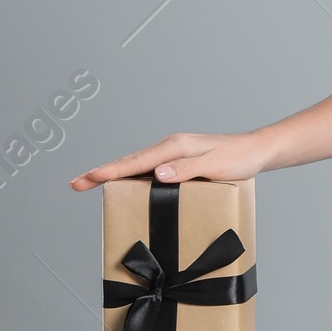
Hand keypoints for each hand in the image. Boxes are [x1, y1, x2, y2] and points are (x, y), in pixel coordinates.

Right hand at [69, 133, 261, 189]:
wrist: (255, 152)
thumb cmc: (238, 159)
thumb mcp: (215, 166)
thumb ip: (186, 169)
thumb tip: (157, 174)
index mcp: (175, 147)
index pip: (135, 162)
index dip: (110, 171)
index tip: (89, 177)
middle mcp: (170, 147)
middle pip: (129, 162)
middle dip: (101, 172)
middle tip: (76, 183)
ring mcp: (173, 153)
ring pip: (136, 164)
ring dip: (113, 173)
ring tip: (91, 183)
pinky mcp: (178, 160)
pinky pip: (148, 168)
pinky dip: (131, 175)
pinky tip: (125, 183)